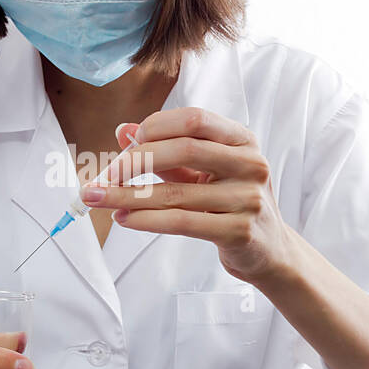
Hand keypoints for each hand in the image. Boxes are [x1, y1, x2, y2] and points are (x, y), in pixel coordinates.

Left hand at [80, 109, 293, 284]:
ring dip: (129, 196)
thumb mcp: (204, 170)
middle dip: (137, 161)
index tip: (128, 143)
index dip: (156, 126)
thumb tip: (122, 132)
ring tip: (100, 199)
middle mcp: (250, 164)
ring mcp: (248, 198)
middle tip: (106, 175)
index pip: (194, 119)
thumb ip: (166, 150)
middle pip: (185, 149)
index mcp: (242, 139)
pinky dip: (146, 220)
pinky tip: (124, 218)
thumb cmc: (231, 202)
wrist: (269, 249)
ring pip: (176, 193)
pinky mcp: (240, 231)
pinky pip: (182, 222)